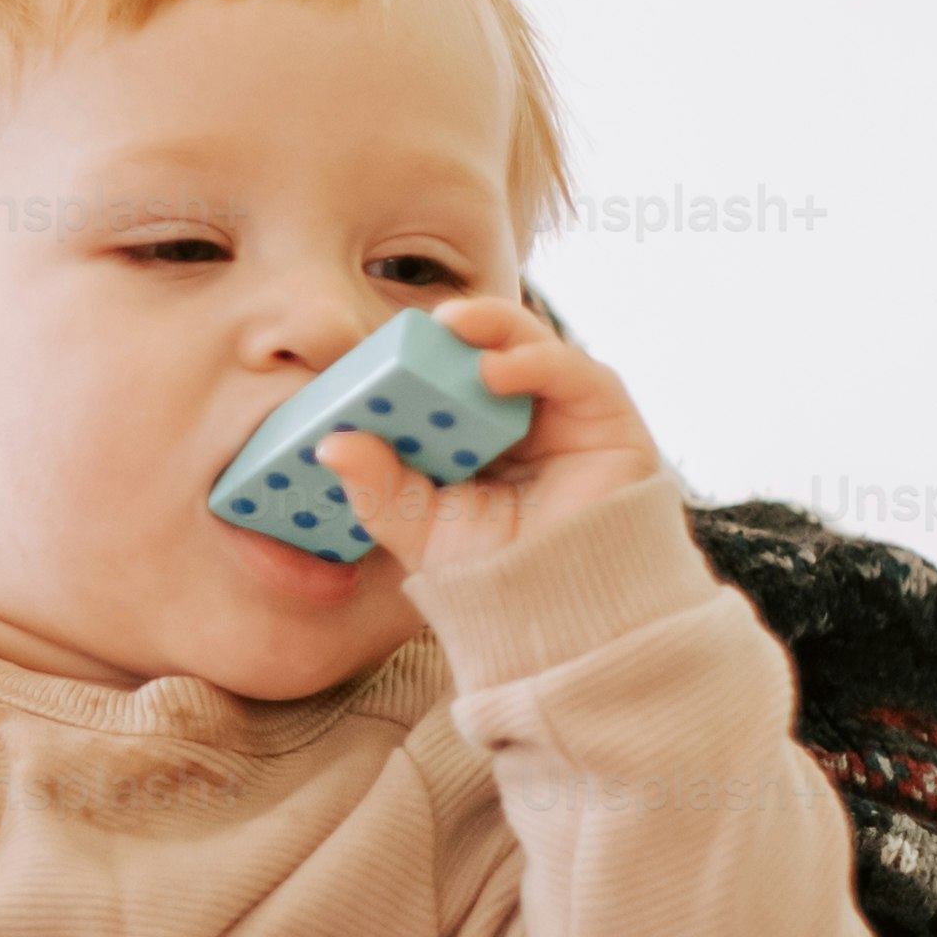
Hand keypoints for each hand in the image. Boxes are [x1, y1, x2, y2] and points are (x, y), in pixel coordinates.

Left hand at [313, 294, 658, 580]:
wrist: (560, 615)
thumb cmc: (490, 573)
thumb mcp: (418, 528)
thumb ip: (376, 487)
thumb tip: (329, 443)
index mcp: (469, 433)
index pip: (441, 376)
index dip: (411, 355)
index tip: (371, 348)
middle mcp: (517, 415)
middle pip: (486, 349)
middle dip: (453, 327)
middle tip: (415, 321)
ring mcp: (563, 413)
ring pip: (530, 347)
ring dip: (494, 326)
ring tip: (454, 328)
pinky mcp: (607, 418)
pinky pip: (577, 373)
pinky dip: (537, 361)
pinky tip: (498, 370)